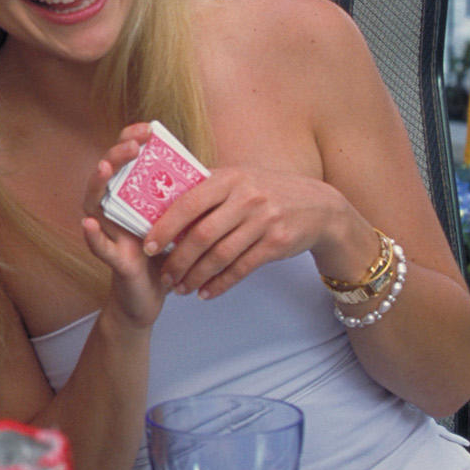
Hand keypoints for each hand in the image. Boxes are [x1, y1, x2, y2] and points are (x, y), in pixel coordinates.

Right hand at [80, 125, 166, 328]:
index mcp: (131, 197)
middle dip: (117, 155)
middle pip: (107, 175)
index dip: (131, 140)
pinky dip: (92, 235)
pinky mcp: (113, 260)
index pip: (126, 160)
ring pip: (95, 204)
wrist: (153, 296)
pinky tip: (90, 222)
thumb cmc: (165, 255)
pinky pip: (99, 246)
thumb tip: (203, 169)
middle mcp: (115, 210)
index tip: (147, 128)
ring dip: (98, 184)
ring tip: (105, 168)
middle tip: (132, 143)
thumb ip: (180, 198)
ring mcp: (110, 233)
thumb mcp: (176, 221)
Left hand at [141, 164, 351, 299]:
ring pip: (221, 255)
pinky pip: (242, 268)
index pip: (188, 203)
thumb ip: (207, 189)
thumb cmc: (267, 192)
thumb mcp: (240, 179)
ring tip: (181, 288)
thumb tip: (161, 205)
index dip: (165, 227)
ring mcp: (264, 220)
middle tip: (164, 275)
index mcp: (229, 178)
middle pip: (202, 234)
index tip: (148, 246)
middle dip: (178, 259)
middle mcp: (246, 197)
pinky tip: (206, 292)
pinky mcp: (276, 242)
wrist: (320, 206)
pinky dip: (221, 283)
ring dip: (197, 275)